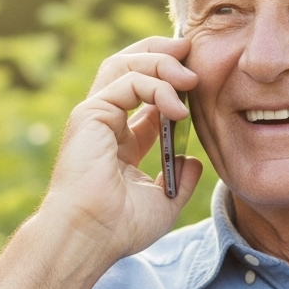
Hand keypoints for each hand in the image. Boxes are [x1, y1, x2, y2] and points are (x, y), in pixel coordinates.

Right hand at [41, 36, 203, 261]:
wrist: (91, 237)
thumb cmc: (120, 227)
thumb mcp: (164, 201)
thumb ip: (181, 179)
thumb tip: (194, 160)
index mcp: (120, 139)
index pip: (145, 93)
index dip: (172, 79)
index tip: (199, 76)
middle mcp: (105, 121)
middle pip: (130, 66)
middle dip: (162, 53)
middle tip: (191, 51)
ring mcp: (95, 115)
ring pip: (126, 65)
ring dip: (161, 62)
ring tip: (191, 77)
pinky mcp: (89, 113)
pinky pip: (127, 81)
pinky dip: (156, 86)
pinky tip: (178, 107)